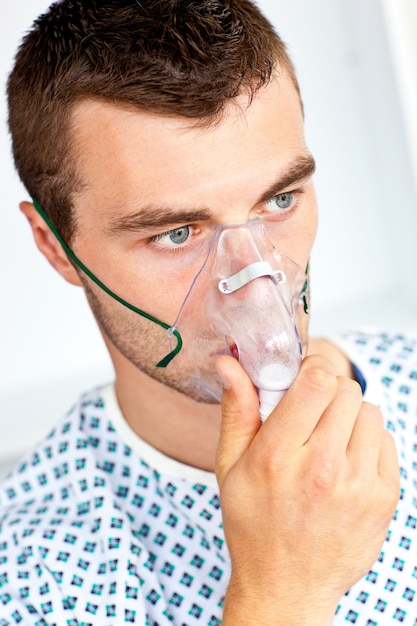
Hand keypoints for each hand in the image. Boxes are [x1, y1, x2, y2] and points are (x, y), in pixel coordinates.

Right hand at [215, 354, 399, 624]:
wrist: (287, 586)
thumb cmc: (253, 524)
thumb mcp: (230, 466)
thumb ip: (237, 409)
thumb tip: (228, 362)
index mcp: (277, 456)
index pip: (316, 382)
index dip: (312, 370)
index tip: (303, 381)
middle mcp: (321, 468)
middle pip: (346, 390)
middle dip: (328, 392)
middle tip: (313, 414)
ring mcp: (357, 485)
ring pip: (369, 411)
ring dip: (350, 416)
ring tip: (330, 439)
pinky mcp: (383, 498)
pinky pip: (387, 441)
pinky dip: (368, 442)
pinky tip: (347, 462)